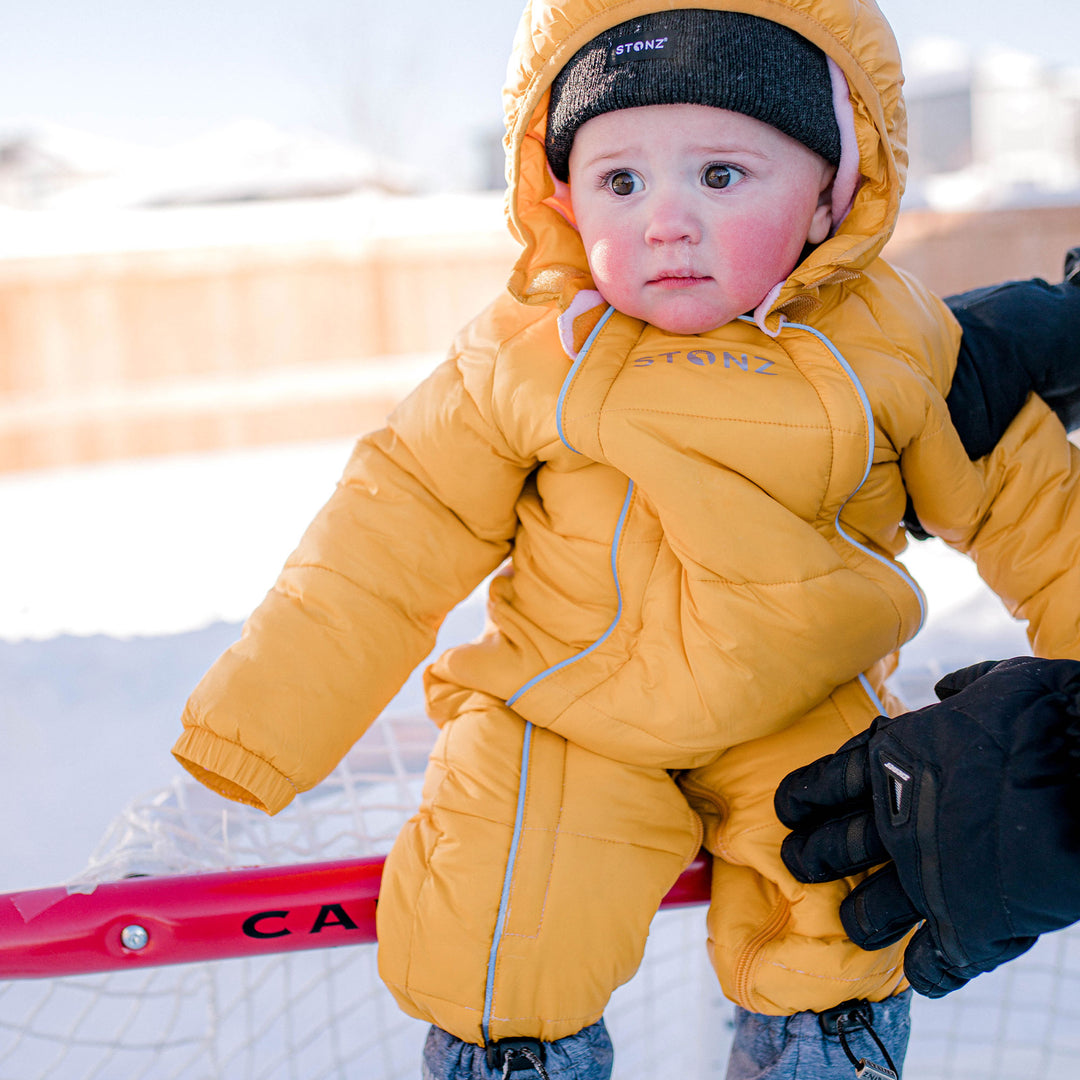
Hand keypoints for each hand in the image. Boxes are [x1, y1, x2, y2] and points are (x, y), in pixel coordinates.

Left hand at [775, 657, 1079, 996]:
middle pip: (831, 848)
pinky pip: (933, 963)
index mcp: (893, 762)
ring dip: (860, 919)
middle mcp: (896, 823)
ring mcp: (927, 879)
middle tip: (797, 864)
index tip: (787, 808)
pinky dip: (928, 972)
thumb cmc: (1040, 718)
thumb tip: (948, 687)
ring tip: (853, 923)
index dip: (803, 796)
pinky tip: (924, 974)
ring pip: (868, 914)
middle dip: (811, 856)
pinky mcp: (966, 924)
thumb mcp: (993, 684)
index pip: (825, 782)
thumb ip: (962, 692)